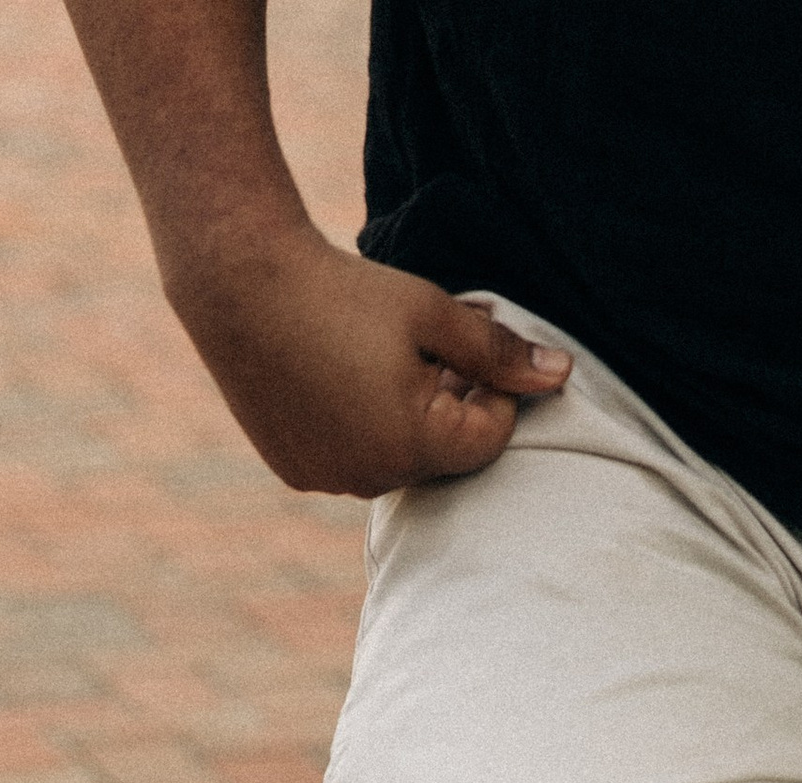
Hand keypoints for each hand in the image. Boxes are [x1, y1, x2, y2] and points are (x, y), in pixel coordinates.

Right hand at [164, 230, 570, 496]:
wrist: (237, 282)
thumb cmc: (343, 291)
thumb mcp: (433, 311)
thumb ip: (499, 351)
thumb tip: (564, 374)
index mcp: (418, 443)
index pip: (491, 437)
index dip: (494, 388)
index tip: (471, 344)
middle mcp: (375, 478)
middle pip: (444, 453)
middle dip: (450, 404)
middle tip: (425, 345)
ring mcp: (332, 481)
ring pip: (397, 459)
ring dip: (404, 419)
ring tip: (376, 357)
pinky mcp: (297, 473)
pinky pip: (351, 461)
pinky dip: (359, 429)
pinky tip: (336, 377)